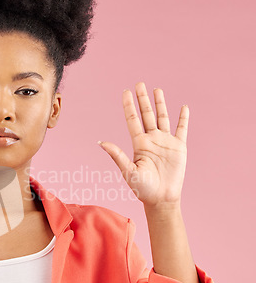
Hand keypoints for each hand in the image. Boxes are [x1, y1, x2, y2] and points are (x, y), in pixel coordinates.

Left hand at [98, 82, 188, 208]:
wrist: (161, 199)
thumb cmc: (142, 188)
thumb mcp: (128, 171)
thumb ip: (117, 155)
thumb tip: (101, 142)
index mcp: (138, 143)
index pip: (132, 119)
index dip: (129, 105)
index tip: (125, 91)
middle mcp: (151, 139)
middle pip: (146, 114)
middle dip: (143, 99)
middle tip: (139, 83)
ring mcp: (165, 142)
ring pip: (162, 117)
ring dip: (160, 104)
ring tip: (157, 90)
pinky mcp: (179, 147)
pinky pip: (182, 129)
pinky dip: (183, 117)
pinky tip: (183, 107)